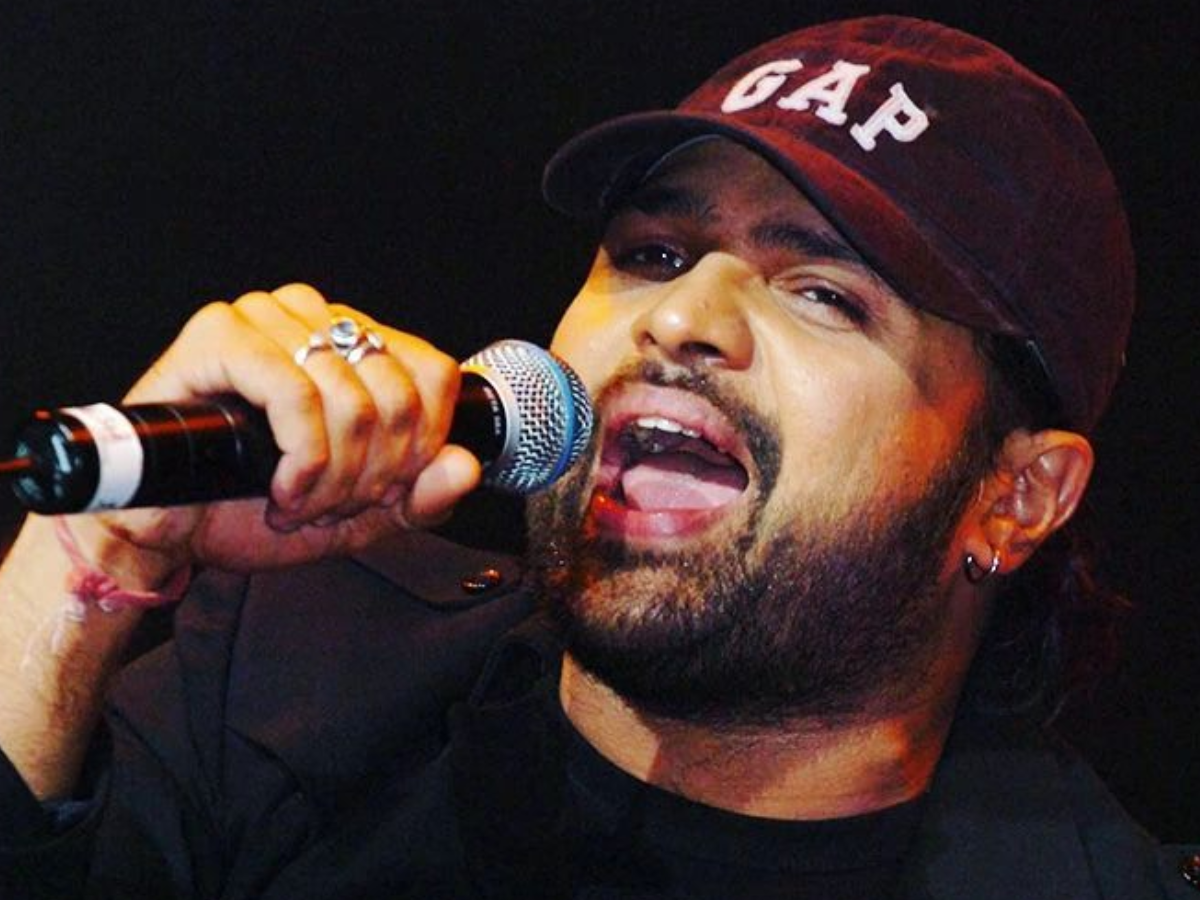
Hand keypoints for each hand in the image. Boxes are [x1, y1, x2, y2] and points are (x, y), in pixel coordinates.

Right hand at [77, 284, 481, 577]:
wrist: (167, 530)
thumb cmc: (251, 507)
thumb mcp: (359, 515)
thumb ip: (419, 497)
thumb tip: (465, 468)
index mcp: (355, 344)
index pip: (434, 375)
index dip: (421, 448)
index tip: (381, 492)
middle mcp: (317, 318)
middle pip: (399, 394)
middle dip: (372, 474)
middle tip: (330, 505)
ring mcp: (268, 318)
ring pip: (353, 397)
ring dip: (333, 475)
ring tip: (299, 501)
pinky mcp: (221, 334)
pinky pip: (297, 394)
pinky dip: (300, 457)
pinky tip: (280, 487)